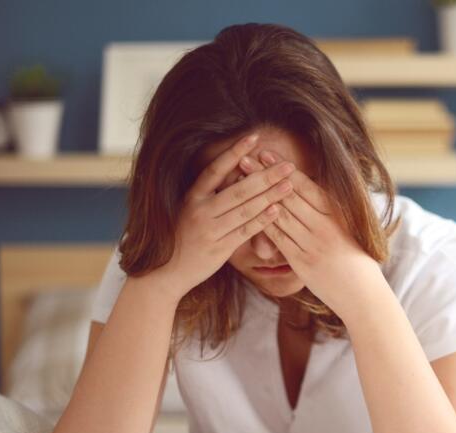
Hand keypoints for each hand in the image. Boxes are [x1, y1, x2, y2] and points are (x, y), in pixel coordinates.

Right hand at [150, 133, 298, 299]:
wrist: (166, 272)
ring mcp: (209, 230)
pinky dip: (262, 220)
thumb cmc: (183, 238)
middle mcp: (199, 210)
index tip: (254, 137)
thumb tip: (240, 173)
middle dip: (265, 176)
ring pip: (245, 209)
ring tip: (289, 184)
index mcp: (192, 197)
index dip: (234, 152)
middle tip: (288, 165)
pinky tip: (277, 210)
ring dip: (270, 196)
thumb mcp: (191, 210)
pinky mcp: (218, 249)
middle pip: (238, 189)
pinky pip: (244, 231)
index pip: (215, 169)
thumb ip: (212, 194)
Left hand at [238, 150, 385, 321]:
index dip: (285, 169)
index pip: (307, 187)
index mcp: (338, 215)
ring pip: (281, 214)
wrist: (363, 295)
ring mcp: (312, 244)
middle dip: (265, 176)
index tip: (268, 154)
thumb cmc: (358, 261)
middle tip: (245, 157)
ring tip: (242, 180)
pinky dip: (262, 223)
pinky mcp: (302, 262)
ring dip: (258, 195)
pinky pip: (278, 239)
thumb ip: (332, 211)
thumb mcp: (351, 229)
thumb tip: (314, 191)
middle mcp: (325, 226)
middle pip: (289, 196)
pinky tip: (247, 211)